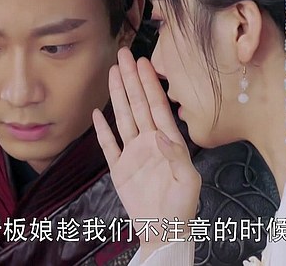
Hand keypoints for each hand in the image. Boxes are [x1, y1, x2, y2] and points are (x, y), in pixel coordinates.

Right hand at [93, 48, 200, 256]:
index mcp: (167, 142)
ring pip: (122, 118)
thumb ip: (177, 157)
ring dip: (117, 95)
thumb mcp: (189, 182)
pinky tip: (97, 113)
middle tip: (124, 55)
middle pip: (137, 104)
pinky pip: (108, 145)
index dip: (150, 83)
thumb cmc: (182, 207)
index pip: (156, 106)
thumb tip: (159, 136)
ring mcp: (132, 154)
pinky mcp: (119, 169)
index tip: (144, 62)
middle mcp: (148, 142)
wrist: (164, 230)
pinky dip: (102, 130)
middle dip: (132, 79)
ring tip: (112, 73)